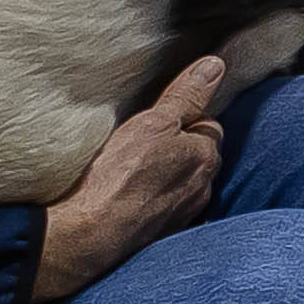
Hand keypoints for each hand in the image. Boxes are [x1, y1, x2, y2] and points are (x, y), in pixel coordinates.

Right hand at [33, 57, 230, 302]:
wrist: (88, 236)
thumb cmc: (119, 175)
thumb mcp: (153, 122)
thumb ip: (186, 96)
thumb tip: (215, 66)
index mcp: (205, 156)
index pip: (208, 125)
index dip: (184, 120)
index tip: (159, 120)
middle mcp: (202, 188)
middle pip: (198, 157)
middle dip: (180, 149)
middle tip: (145, 144)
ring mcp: (183, 215)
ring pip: (182, 184)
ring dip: (166, 176)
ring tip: (134, 172)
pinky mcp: (162, 236)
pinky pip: (165, 210)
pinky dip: (153, 202)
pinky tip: (131, 199)